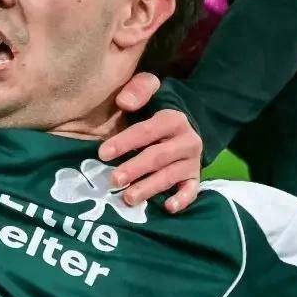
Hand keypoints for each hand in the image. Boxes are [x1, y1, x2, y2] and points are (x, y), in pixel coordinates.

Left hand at [97, 72, 202, 212]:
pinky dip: (182, 200)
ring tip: (128, 197)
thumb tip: (125, 102)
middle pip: (157, 157)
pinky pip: (192, 190)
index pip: (146, 131)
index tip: (102, 153)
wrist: (186, 123)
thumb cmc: (155, 109)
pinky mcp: (194, 177)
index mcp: (173, 119)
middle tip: (113, 180)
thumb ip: (138, 89)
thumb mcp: (149, 91)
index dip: (124, 142)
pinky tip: (168, 207)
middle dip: (134, 169)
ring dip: (149, 188)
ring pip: (170, 176)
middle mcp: (186, 140)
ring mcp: (191, 161)